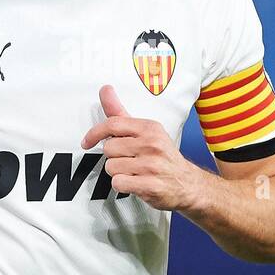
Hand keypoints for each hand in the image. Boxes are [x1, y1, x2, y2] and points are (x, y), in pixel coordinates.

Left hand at [80, 85, 204, 212]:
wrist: (187, 183)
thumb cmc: (162, 156)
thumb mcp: (146, 131)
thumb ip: (120, 112)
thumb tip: (105, 89)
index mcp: (150, 128)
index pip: (113, 124)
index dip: (95, 133)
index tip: (86, 142)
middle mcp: (152, 144)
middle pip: (109, 149)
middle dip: (113, 157)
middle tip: (129, 160)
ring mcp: (152, 165)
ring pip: (111, 167)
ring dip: (118, 172)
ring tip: (134, 171)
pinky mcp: (150, 185)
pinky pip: (118, 183)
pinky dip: (122, 185)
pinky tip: (135, 182)